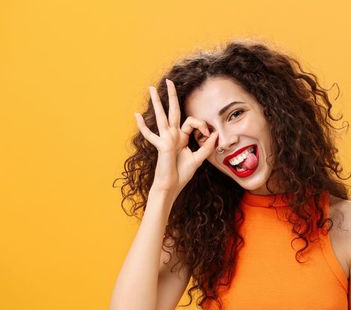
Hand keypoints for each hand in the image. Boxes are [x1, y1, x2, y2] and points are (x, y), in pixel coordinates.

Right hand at [135, 79, 217, 195]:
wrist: (171, 186)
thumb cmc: (182, 174)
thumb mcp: (198, 159)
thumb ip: (206, 147)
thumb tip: (214, 134)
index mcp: (181, 137)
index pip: (191, 121)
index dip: (201, 124)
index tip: (208, 133)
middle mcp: (172, 135)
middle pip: (172, 110)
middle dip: (171, 95)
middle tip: (169, 81)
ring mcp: (165, 139)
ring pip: (161, 116)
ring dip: (156, 102)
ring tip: (151, 89)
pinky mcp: (162, 145)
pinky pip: (150, 134)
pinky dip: (142, 126)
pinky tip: (136, 115)